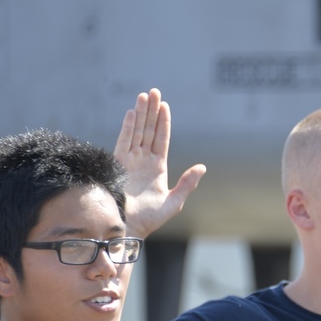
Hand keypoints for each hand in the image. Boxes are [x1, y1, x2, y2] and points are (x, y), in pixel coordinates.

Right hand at [113, 88, 205, 237]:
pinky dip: (127, 127)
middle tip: (155, 91)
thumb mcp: (174, 202)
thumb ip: (187, 184)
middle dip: (152, 111)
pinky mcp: (118, 165)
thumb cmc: (150, 220)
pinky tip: (131, 113)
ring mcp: (130, 161)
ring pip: (136, 132)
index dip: (163, 122)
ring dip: (140, 114)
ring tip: (144, 96)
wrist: (128, 229)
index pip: (161, 139)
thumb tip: (202, 167)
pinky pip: (123, 142)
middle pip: (148, 130)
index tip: (165, 106)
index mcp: (157, 168)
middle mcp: (143, 161)